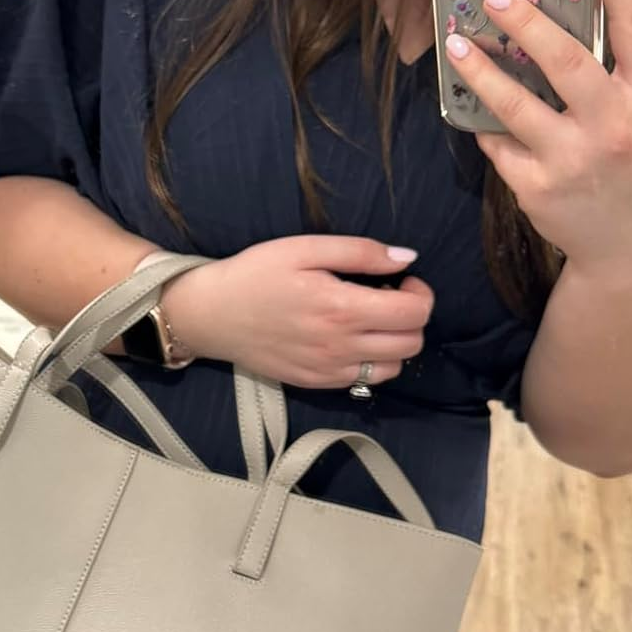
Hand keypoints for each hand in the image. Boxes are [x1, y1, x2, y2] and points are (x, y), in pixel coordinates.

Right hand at [163, 236, 433, 390]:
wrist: (211, 315)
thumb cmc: (255, 274)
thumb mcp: (304, 248)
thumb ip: (360, 252)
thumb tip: (407, 258)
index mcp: (341, 308)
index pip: (415, 313)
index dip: (420, 293)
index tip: (401, 279)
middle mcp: (340, 346)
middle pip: (412, 343)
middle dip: (412, 317)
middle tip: (388, 297)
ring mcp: (329, 370)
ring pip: (394, 368)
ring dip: (395, 343)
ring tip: (370, 320)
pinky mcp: (316, 383)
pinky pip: (365, 381)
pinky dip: (371, 361)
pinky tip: (349, 339)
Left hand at [445, 0, 631, 277]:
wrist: (624, 247)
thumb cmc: (630, 166)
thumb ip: (623, 70)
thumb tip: (591, 10)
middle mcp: (614, 126)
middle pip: (565, 61)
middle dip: (526, 23)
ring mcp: (572, 159)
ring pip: (514, 104)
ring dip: (480, 69)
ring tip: (457, 44)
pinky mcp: (536, 188)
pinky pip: (498, 143)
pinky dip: (483, 120)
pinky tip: (469, 100)